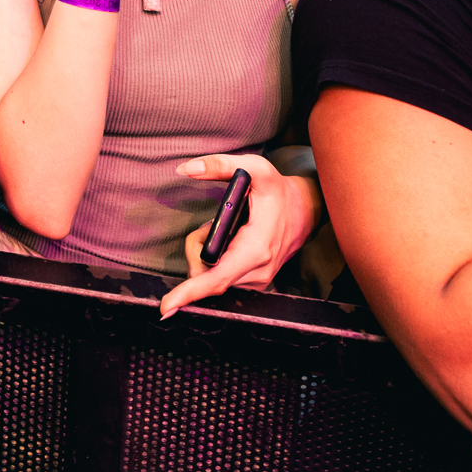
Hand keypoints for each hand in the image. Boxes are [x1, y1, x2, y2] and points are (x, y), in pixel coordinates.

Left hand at [160, 154, 321, 317]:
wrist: (305, 210)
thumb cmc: (277, 190)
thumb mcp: (255, 168)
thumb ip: (218, 165)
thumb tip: (185, 168)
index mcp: (256, 249)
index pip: (217, 278)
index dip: (190, 293)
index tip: (166, 306)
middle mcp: (258, 272)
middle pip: (205, 275)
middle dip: (196, 249)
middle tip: (210, 223)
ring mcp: (258, 280)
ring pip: (211, 277)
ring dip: (206, 253)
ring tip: (224, 229)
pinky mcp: (255, 282)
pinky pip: (222, 277)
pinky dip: (216, 259)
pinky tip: (229, 242)